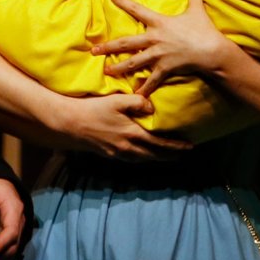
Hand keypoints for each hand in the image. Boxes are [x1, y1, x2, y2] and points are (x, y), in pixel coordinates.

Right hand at [53, 92, 192, 161]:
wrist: (71, 124)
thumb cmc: (93, 109)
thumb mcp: (116, 100)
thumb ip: (136, 102)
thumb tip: (151, 108)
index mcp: (132, 134)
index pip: (160, 143)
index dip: (175, 146)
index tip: (189, 147)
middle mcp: (128, 147)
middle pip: (154, 155)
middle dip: (170, 156)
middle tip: (183, 154)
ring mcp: (118, 153)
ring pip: (143, 159)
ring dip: (157, 158)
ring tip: (167, 155)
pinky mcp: (110, 154)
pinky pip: (132, 158)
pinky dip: (143, 157)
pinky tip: (144, 153)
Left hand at [93, 0, 235, 97]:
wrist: (212, 51)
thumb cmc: (204, 29)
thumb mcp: (197, 8)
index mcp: (159, 23)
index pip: (138, 10)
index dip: (124, 2)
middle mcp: (155, 39)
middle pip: (126, 43)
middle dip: (109, 46)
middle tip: (94, 50)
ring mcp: (158, 55)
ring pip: (134, 62)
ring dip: (119, 67)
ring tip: (107, 70)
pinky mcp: (165, 69)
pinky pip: (151, 80)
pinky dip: (143, 89)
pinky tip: (134, 95)